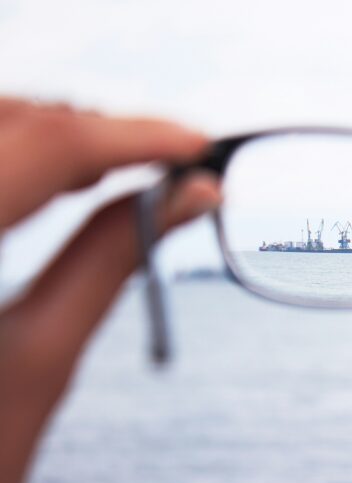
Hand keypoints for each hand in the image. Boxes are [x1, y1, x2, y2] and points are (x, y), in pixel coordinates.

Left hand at [0, 98, 220, 482]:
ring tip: (116, 170)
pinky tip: (51, 180)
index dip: (135, 135)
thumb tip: (192, 196)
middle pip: (7, 122)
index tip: (199, 146)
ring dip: (51, 137)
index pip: (46, 146)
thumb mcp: (45, 357)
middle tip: (170, 164)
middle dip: (93, 130)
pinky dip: (14, 158)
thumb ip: (114, 257)